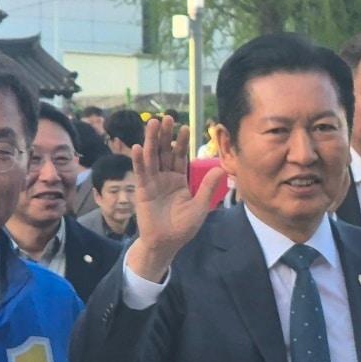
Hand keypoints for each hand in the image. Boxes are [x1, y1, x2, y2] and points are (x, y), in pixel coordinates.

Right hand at [126, 117, 220, 281]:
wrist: (166, 244)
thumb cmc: (182, 228)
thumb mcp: (200, 207)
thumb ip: (208, 187)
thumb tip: (222, 169)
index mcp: (179, 180)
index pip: (180, 156)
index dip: (180, 142)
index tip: (184, 126)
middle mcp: (164, 178)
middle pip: (164, 152)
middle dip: (165, 135)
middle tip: (166, 117)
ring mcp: (152, 182)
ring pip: (152, 157)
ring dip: (151, 140)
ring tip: (152, 123)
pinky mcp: (142, 190)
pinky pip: (141, 173)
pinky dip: (139, 160)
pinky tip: (138, 147)